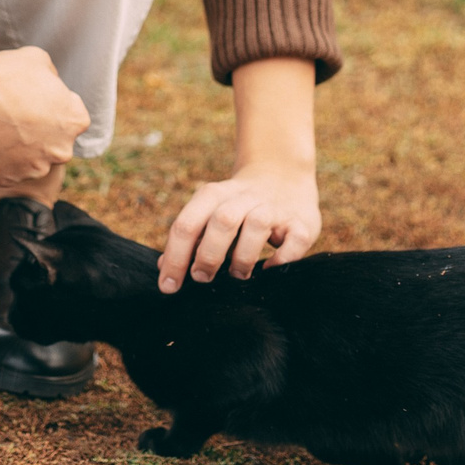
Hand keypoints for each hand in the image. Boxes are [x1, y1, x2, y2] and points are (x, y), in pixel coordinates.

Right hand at [0, 39, 88, 185]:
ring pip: (28, 160)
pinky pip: (3, 170)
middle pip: (52, 143)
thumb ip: (51, 76)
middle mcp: (61, 150)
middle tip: (12, 115)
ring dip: (16, 148)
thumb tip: (49, 84)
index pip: (69, 117)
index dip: (49, 107)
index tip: (30, 100)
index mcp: (74, 120)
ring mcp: (34, 169)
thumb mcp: (37, 59)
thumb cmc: (3, 75)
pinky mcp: (8, 180)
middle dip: (37, 133)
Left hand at [158, 162, 320, 292]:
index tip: (169, 287)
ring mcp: (274, 208)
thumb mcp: (210, 214)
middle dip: (209, 255)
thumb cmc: (238, 208)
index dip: (175, 258)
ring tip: (238, 274)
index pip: (187, 224)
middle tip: (203, 277)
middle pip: (222, 220)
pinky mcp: (301, 222)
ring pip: (257, 225)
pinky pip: (294, 240)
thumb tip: (164, 269)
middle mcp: (243, 197)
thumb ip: (189, 240)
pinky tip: (270, 269)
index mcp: (214, 195)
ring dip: (243, 257)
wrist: (282, 177)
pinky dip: (281, 259)